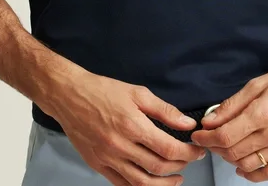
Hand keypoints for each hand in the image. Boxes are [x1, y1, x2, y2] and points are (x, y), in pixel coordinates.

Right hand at [48, 69, 205, 185]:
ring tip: (176, 179)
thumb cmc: (103, 90)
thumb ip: (164, 110)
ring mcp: (108, 159)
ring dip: (164, 184)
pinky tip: (151, 183)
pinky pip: (122, 185)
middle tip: (189, 159)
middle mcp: (121, 145)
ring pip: (142, 184)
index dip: (188, 152)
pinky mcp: (98, 166)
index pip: (168, 148)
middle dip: (180, 165)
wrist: (70, 96)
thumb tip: (187, 123)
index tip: (197, 150)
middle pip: (159, 167)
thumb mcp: (137, 92)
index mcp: (133, 125)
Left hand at [190, 54, 267, 180]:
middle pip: (234, 151)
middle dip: (215, 147)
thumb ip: (232, 105)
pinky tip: (242, 167)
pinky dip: (253, 175)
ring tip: (223, 148)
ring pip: (248, 164)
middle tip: (208, 139)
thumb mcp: (257, 83)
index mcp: (263, 113)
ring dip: (230, 159)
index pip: (225, 135)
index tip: (198, 135)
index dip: (206, 138)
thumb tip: (211, 120)